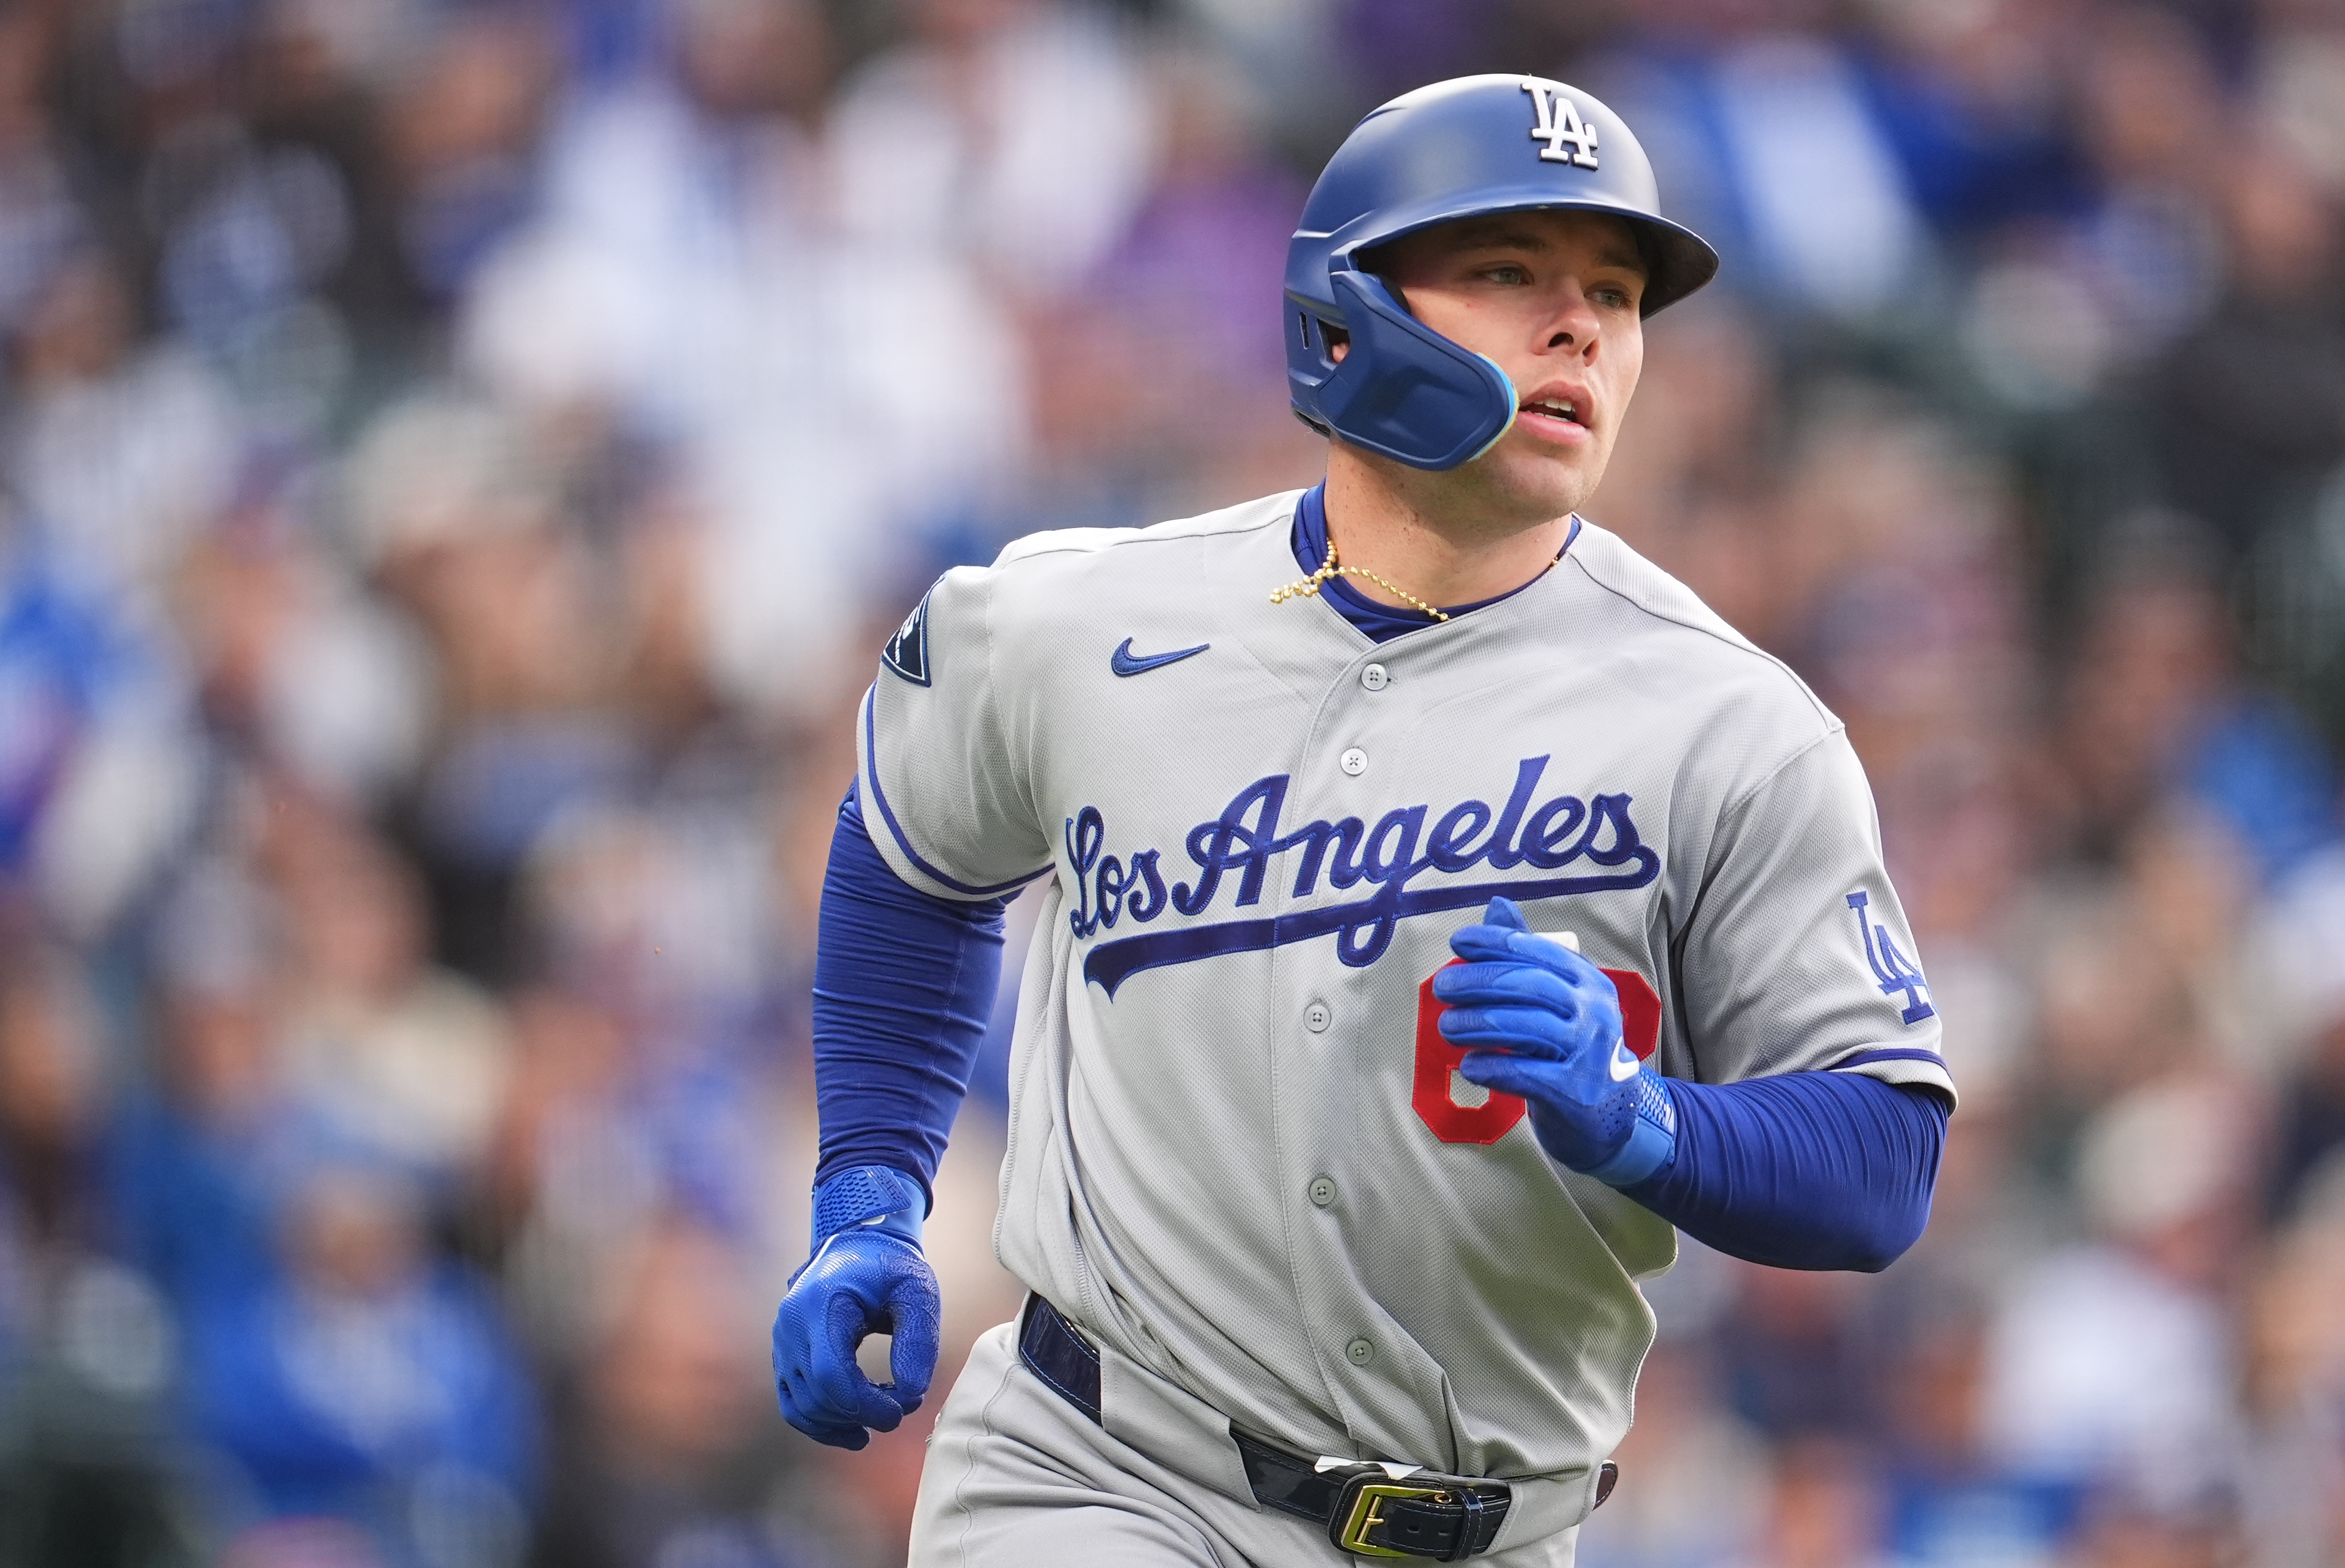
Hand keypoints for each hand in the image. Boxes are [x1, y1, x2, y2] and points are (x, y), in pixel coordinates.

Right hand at [772, 1170, 942, 1448]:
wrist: (858, 1244)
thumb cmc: (890, 1267)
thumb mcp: (918, 1291)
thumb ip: (920, 1339)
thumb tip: (911, 1393)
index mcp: (822, 1304)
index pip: (832, 1374)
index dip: (866, 1404)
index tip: (901, 1409)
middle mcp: (792, 1325)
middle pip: (818, 1395)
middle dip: (862, 1413)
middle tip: (901, 1408)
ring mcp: (783, 1342)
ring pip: (803, 1406)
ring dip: (844, 1422)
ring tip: (883, 1415)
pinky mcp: (785, 1357)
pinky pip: (794, 1404)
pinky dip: (821, 1424)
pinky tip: (855, 1432)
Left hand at [1434, 896, 1676, 1185]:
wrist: (1611, 1118)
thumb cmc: (1572, 1051)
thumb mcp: (1559, 1001)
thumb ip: (1527, 957)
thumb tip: (1498, 906)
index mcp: (1589, 982)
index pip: (1537, 952)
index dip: (1495, 943)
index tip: (1457, 943)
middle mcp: (1595, 1011)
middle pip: (1528, 985)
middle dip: (1478, 982)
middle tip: (1441, 987)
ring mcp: (1589, 1053)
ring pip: (1524, 1026)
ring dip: (1476, 1024)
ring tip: (1447, 1027)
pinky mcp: (1575, 1092)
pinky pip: (1524, 1073)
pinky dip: (1491, 1067)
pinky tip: (1469, 1065)